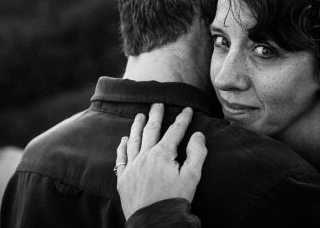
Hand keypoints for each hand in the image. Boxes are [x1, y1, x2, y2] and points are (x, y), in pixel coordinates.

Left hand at [115, 103, 207, 219]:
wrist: (154, 222)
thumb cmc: (175, 200)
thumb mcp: (192, 176)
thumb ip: (197, 153)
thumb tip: (198, 135)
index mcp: (163, 154)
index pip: (174, 131)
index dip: (182, 119)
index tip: (187, 109)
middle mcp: (146, 155)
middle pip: (151, 129)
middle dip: (156, 115)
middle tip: (158, 104)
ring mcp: (132, 166)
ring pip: (134, 140)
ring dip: (137, 126)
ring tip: (140, 116)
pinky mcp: (123, 178)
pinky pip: (121, 158)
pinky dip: (122, 147)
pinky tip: (123, 140)